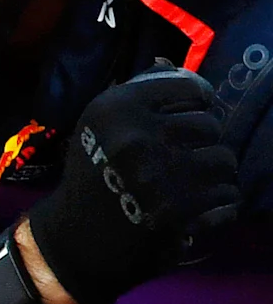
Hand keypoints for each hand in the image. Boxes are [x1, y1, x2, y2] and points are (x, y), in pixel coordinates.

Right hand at [24, 67, 243, 303]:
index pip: (189, 87)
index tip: (192, 113)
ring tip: (194, 181)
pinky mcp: (179, 213)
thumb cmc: (92, 174)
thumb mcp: (98, 125)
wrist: (76, 239)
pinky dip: (219, 203)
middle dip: (204, 141)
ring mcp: (160, 177)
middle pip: (211, 125)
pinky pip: (228, 197)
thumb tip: (173, 64)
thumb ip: (137, 93)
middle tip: (187, 155)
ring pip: (225, 161)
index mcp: (116, 108)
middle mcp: (137, 138)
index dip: (198, 100)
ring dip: (215, 173)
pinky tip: (198, 206)